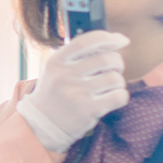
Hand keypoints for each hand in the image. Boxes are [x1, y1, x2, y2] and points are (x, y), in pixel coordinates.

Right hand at [16, 30, 131, 151]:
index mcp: (56, 61)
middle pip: (107, 59)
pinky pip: (119, 96)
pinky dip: (120, 96)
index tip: (121, 40)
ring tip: (109, 87)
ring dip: (118, 82)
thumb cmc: (55, 93)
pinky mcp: (87, 110)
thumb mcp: (56, 70)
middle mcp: (64, 75)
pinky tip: (111, 98)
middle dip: (117, 63)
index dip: (108, 38)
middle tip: (113, 70)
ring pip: (115, 78)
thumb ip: (77, 55)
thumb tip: (111, 41)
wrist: (42, 124)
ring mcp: (76, 93)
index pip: (86, 41)